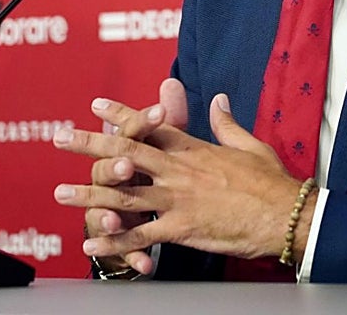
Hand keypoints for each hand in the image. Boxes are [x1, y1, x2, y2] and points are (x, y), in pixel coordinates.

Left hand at [55, 93, 314, 263]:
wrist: (286, 214)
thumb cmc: (271, 180)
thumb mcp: (249, 144)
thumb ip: (227, 124)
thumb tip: (218, 100)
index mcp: (193, 150)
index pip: (150, 127)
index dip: (121, 114)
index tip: (97, 105)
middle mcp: (179, 171)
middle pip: (126, 153)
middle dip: (90, 146)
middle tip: (61, 139)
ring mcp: (177, 201)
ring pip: (124, 196)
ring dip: (89, 196)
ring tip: (60, 194)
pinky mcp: (182, 230)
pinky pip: (141, 237)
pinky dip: (115, 243)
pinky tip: (92, 246)